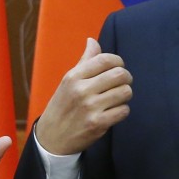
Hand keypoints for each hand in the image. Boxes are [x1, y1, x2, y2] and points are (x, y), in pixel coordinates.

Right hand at [35, 37, 132, 155]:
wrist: (52, 137)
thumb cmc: (62, 105)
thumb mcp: (68, 81)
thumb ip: (84, 61)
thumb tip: (92, 40)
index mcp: (74, 76)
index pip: (105, 59)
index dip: (118, 61)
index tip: (118, 66)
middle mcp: (82, 90)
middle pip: (119, 74)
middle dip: (126, 77)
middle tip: (122, 82)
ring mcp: (90, 108)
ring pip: (125, 92)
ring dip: (125, 94)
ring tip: (117, 97)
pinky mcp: (98, 124)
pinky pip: (123, 110)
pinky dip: (122, 110)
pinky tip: (114, 111)